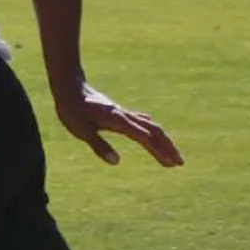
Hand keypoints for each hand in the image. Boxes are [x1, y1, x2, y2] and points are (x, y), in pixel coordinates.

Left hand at [54, 83, 182, 167]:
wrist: (70, 86)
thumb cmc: (72, 109)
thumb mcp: (81, 131)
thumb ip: (99, 146)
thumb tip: (116, 162)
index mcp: (118, 121)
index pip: (144, 138)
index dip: (159, 151)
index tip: (170, 163)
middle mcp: (125, 116)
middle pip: (154, 131)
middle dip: (168, 147)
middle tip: (180, 163)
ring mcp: (123, 113)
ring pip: (150, 126)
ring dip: (163, 140)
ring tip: (172, 154)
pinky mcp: (119, 112)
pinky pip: (142, 122)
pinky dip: (153, 130)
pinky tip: (154, 135)